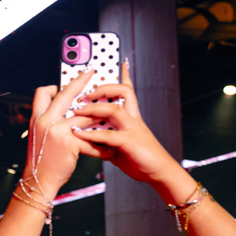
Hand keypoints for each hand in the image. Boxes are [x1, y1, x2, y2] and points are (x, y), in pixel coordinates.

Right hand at [21, 69, 107, 199]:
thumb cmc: (42, 160)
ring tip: (110, 120)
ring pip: (84, 116)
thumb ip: (50, 122)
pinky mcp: (69, 142)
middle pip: (65, 94)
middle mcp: (45, 121)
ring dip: (99, 119)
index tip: (67, 84)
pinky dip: (100, 146)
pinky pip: (89, 139)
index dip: (55, 87)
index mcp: (37, 118)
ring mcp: (57, 130)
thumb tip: (67, 111)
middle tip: (92, 74)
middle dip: (80, 82)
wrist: (39, 181)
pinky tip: (107, 151)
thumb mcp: (39, 136)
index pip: (42, 93)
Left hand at [70, 61, 179, 184]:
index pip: (129, 91)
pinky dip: (90, 134)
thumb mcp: (122, 146)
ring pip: (114, 109)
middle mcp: (134, 119)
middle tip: (84, 92)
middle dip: (103, 88)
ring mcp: (132, 129)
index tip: (120, 62)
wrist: (159, 174)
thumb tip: (92, 140)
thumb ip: (107, 140)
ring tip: (77, 109)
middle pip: (123, 92)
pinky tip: (77, 134)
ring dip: (93, 108)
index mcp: (133, 118)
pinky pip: (107, 135)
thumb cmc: (141, 160)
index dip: (125, 76)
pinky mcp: (129, 143)